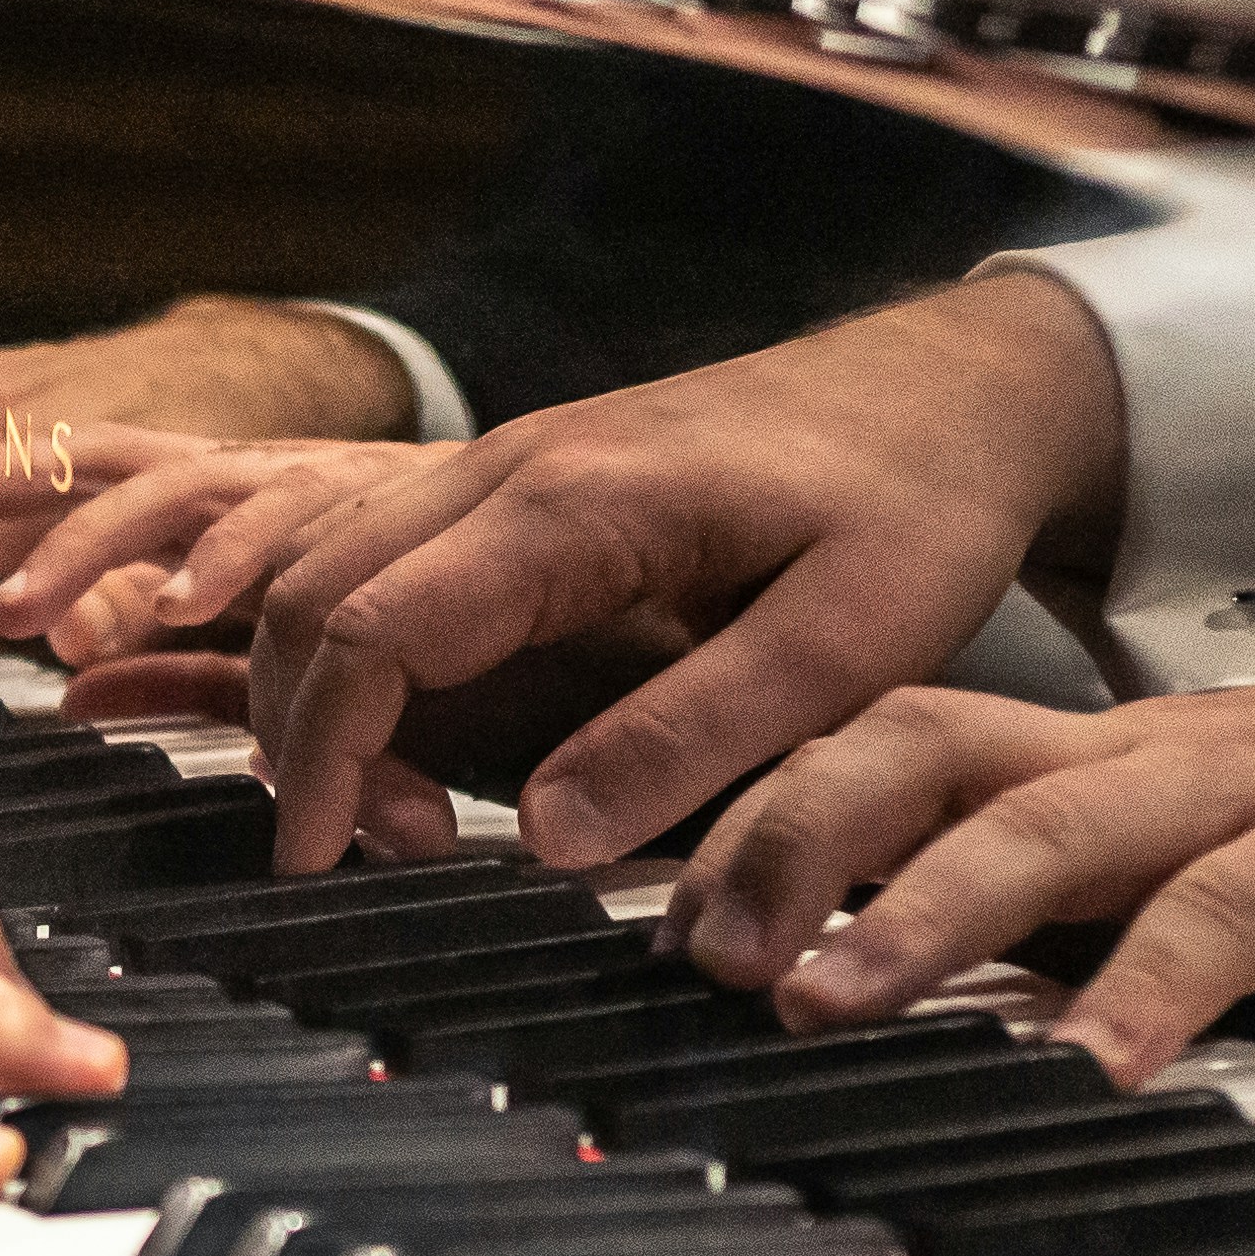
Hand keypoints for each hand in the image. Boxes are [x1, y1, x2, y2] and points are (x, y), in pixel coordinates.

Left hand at [0, 428, 438, 663]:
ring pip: (150, 488)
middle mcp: (214, 481)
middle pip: (60, 462)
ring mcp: (277, 482)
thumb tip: (75, 697)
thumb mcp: (270, 651)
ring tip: (9, 611)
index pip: (34, 491)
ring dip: (74, 547)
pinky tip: (173, 607)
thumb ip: (179, 673)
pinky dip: (221, 566)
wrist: (555, 541)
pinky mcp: (353, 505)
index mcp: (179, 509)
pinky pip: (273, 527)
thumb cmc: (412, 606)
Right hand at [233, 273, 1125, 875]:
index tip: (322, 867)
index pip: (369, 632)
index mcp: (570, 508)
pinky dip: (347, 649)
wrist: (949, 388)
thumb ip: (691, 736)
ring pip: (325, 568)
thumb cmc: (914, 508)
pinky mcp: (521, 483)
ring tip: (400, 814)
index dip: (326, 759)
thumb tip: (541, 839)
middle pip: (311, 597)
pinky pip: (376, 555)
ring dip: (319, 694)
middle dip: (305, 737)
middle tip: (384, 855)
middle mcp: (507, 467)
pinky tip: (404, 734)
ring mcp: (504, 462)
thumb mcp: (843, 644)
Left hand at [673, 639, 1254, 1083]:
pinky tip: (1095, 1064)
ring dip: (921, 908)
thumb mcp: (1132, 854)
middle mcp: (1113, 758)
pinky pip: (1232, 914)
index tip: (638, 903)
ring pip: (1047, 822)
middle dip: (788, 835)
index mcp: (1052, 756)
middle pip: (919, 746)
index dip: (745, 807)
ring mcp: (1227, 794)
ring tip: (826, 995)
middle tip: (696, 948)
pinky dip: (1151, 985)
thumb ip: (1004, 901)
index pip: (864, 740)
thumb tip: (817, 986)